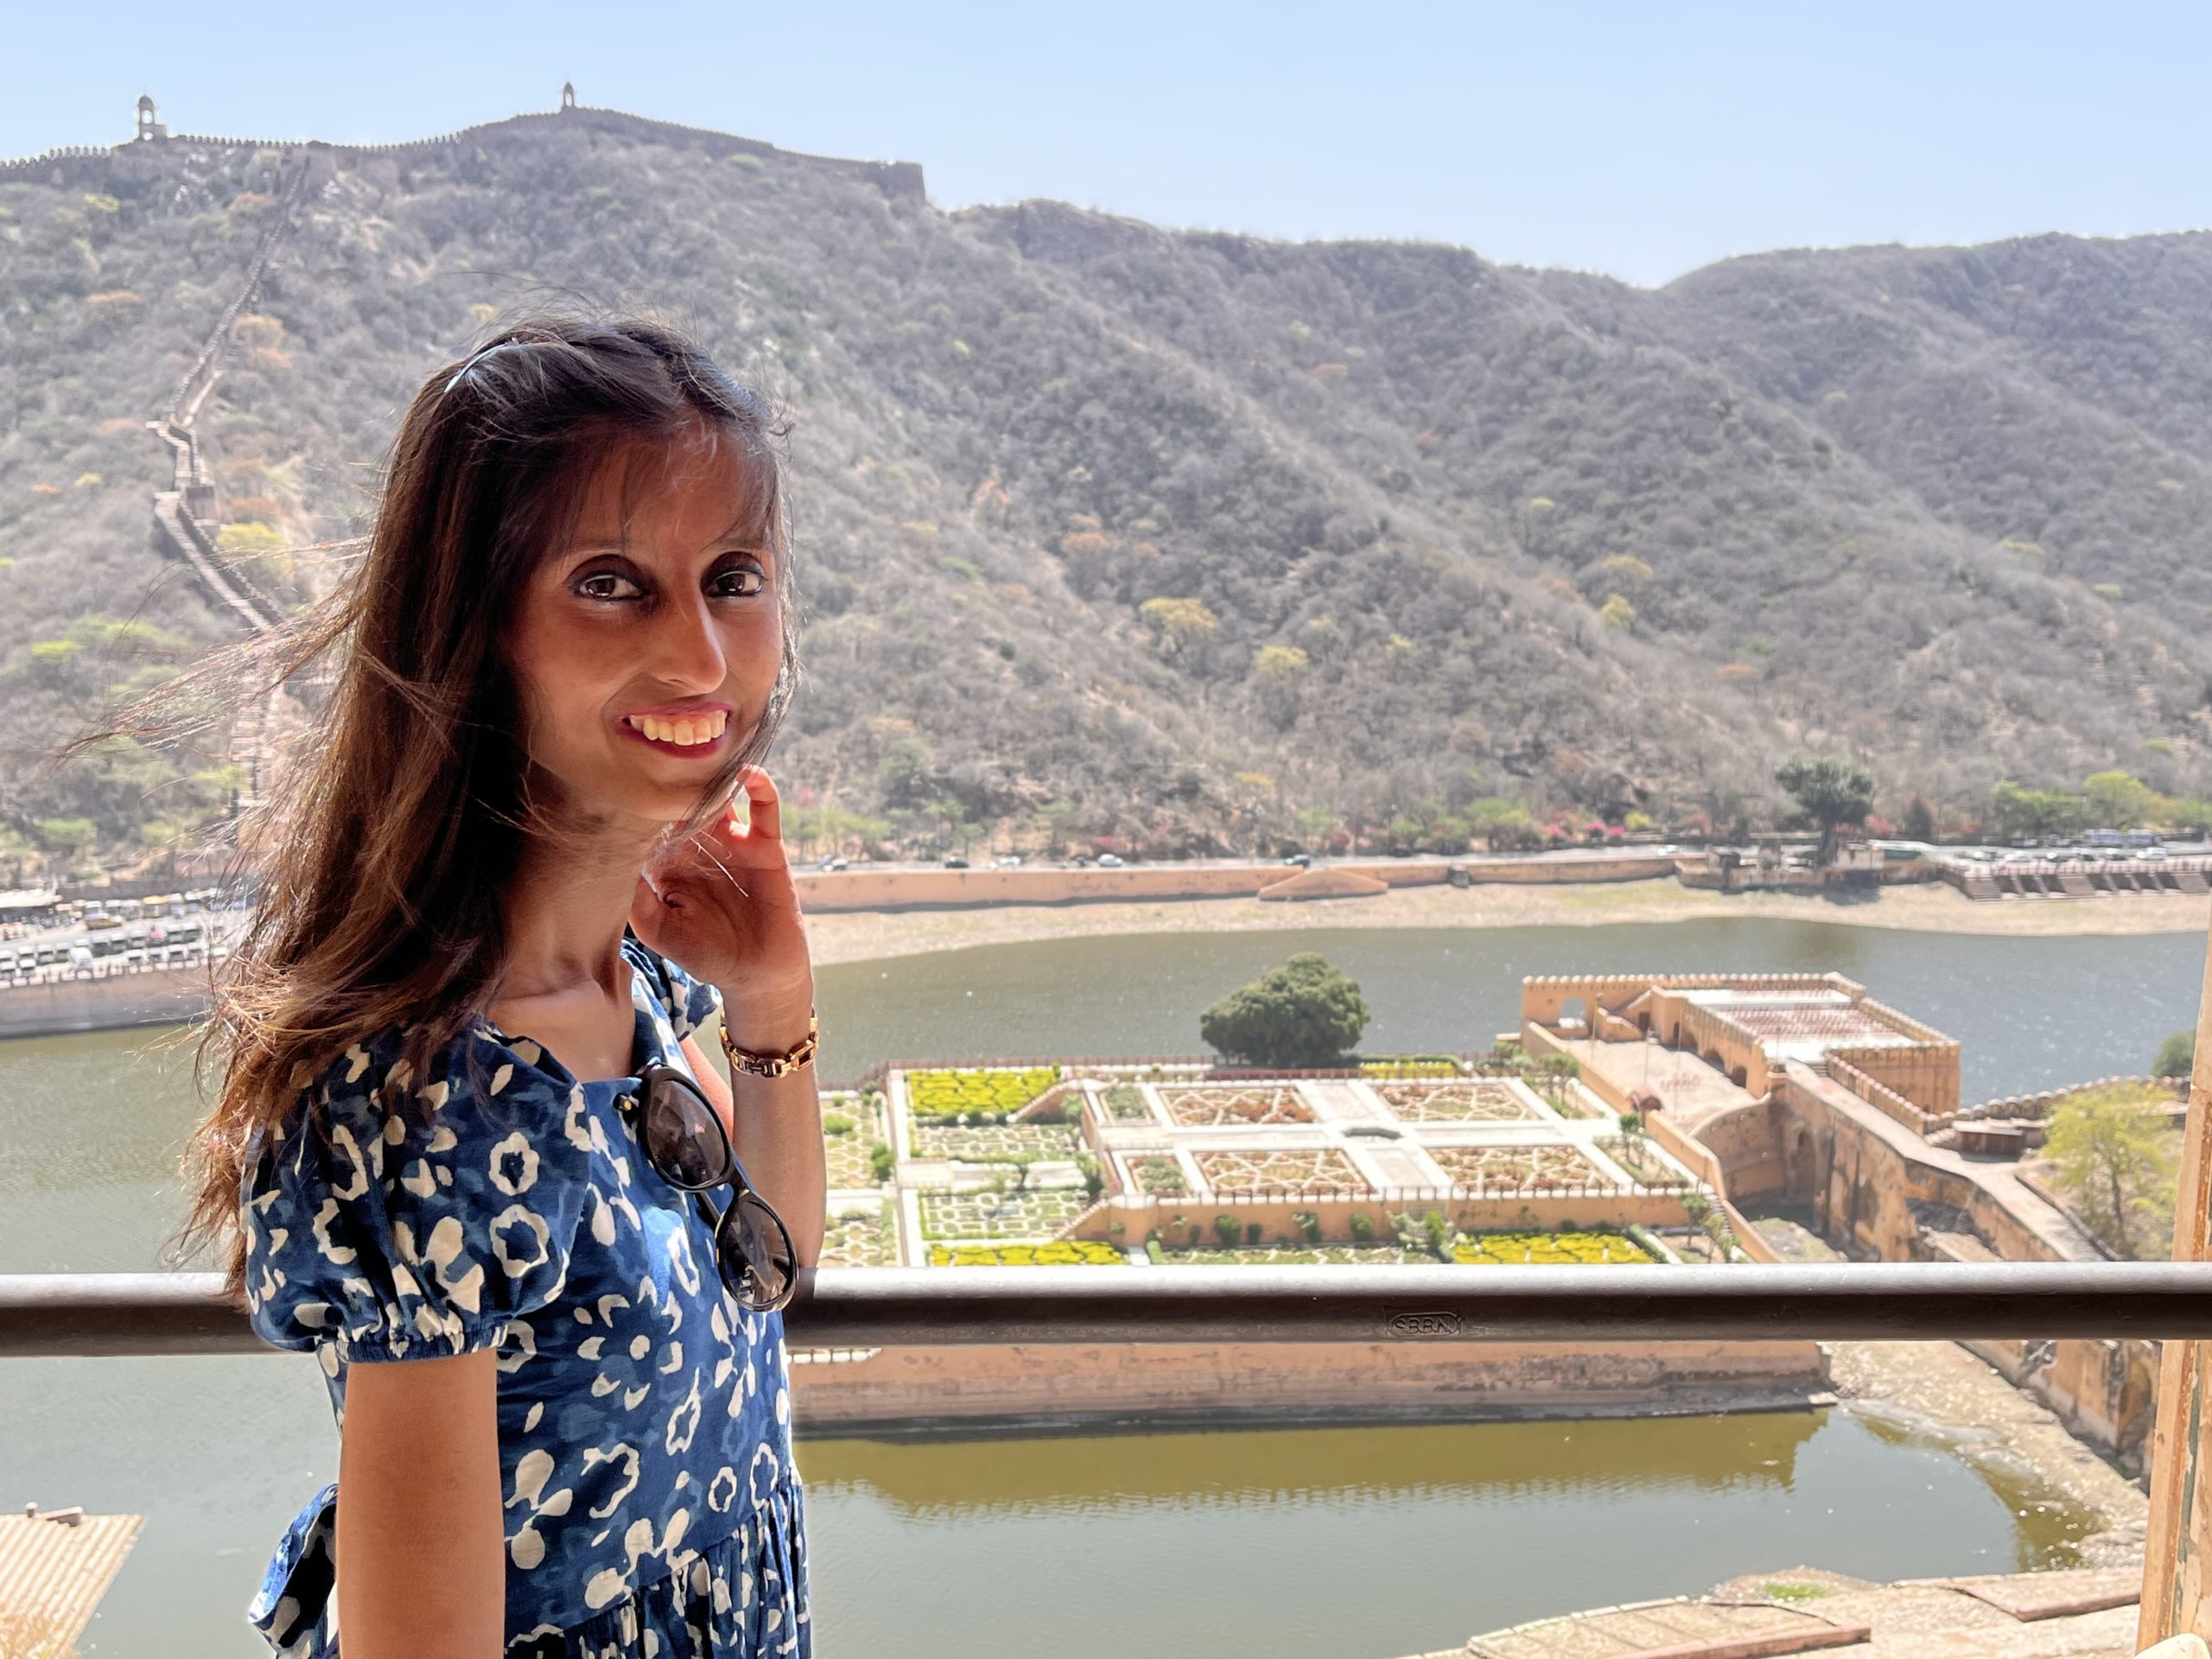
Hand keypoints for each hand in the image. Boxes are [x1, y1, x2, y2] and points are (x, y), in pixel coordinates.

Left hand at [628, 767, 813, 1046]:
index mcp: (670, 866)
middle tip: (661, 767)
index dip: (641, 812)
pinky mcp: (765, 846)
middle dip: (673, 790)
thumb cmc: (706, 955)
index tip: (626, 790)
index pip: (652, 830)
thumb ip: (638, 901)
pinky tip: (748, 772)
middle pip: (685, 808)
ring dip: (712, 783)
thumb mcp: (660, 931)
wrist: (758, 975)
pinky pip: (765, 811)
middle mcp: (700, 849)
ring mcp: (734, 844)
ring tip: (700, 765)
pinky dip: (761, 788)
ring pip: (721, 803)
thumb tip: (617, 863)